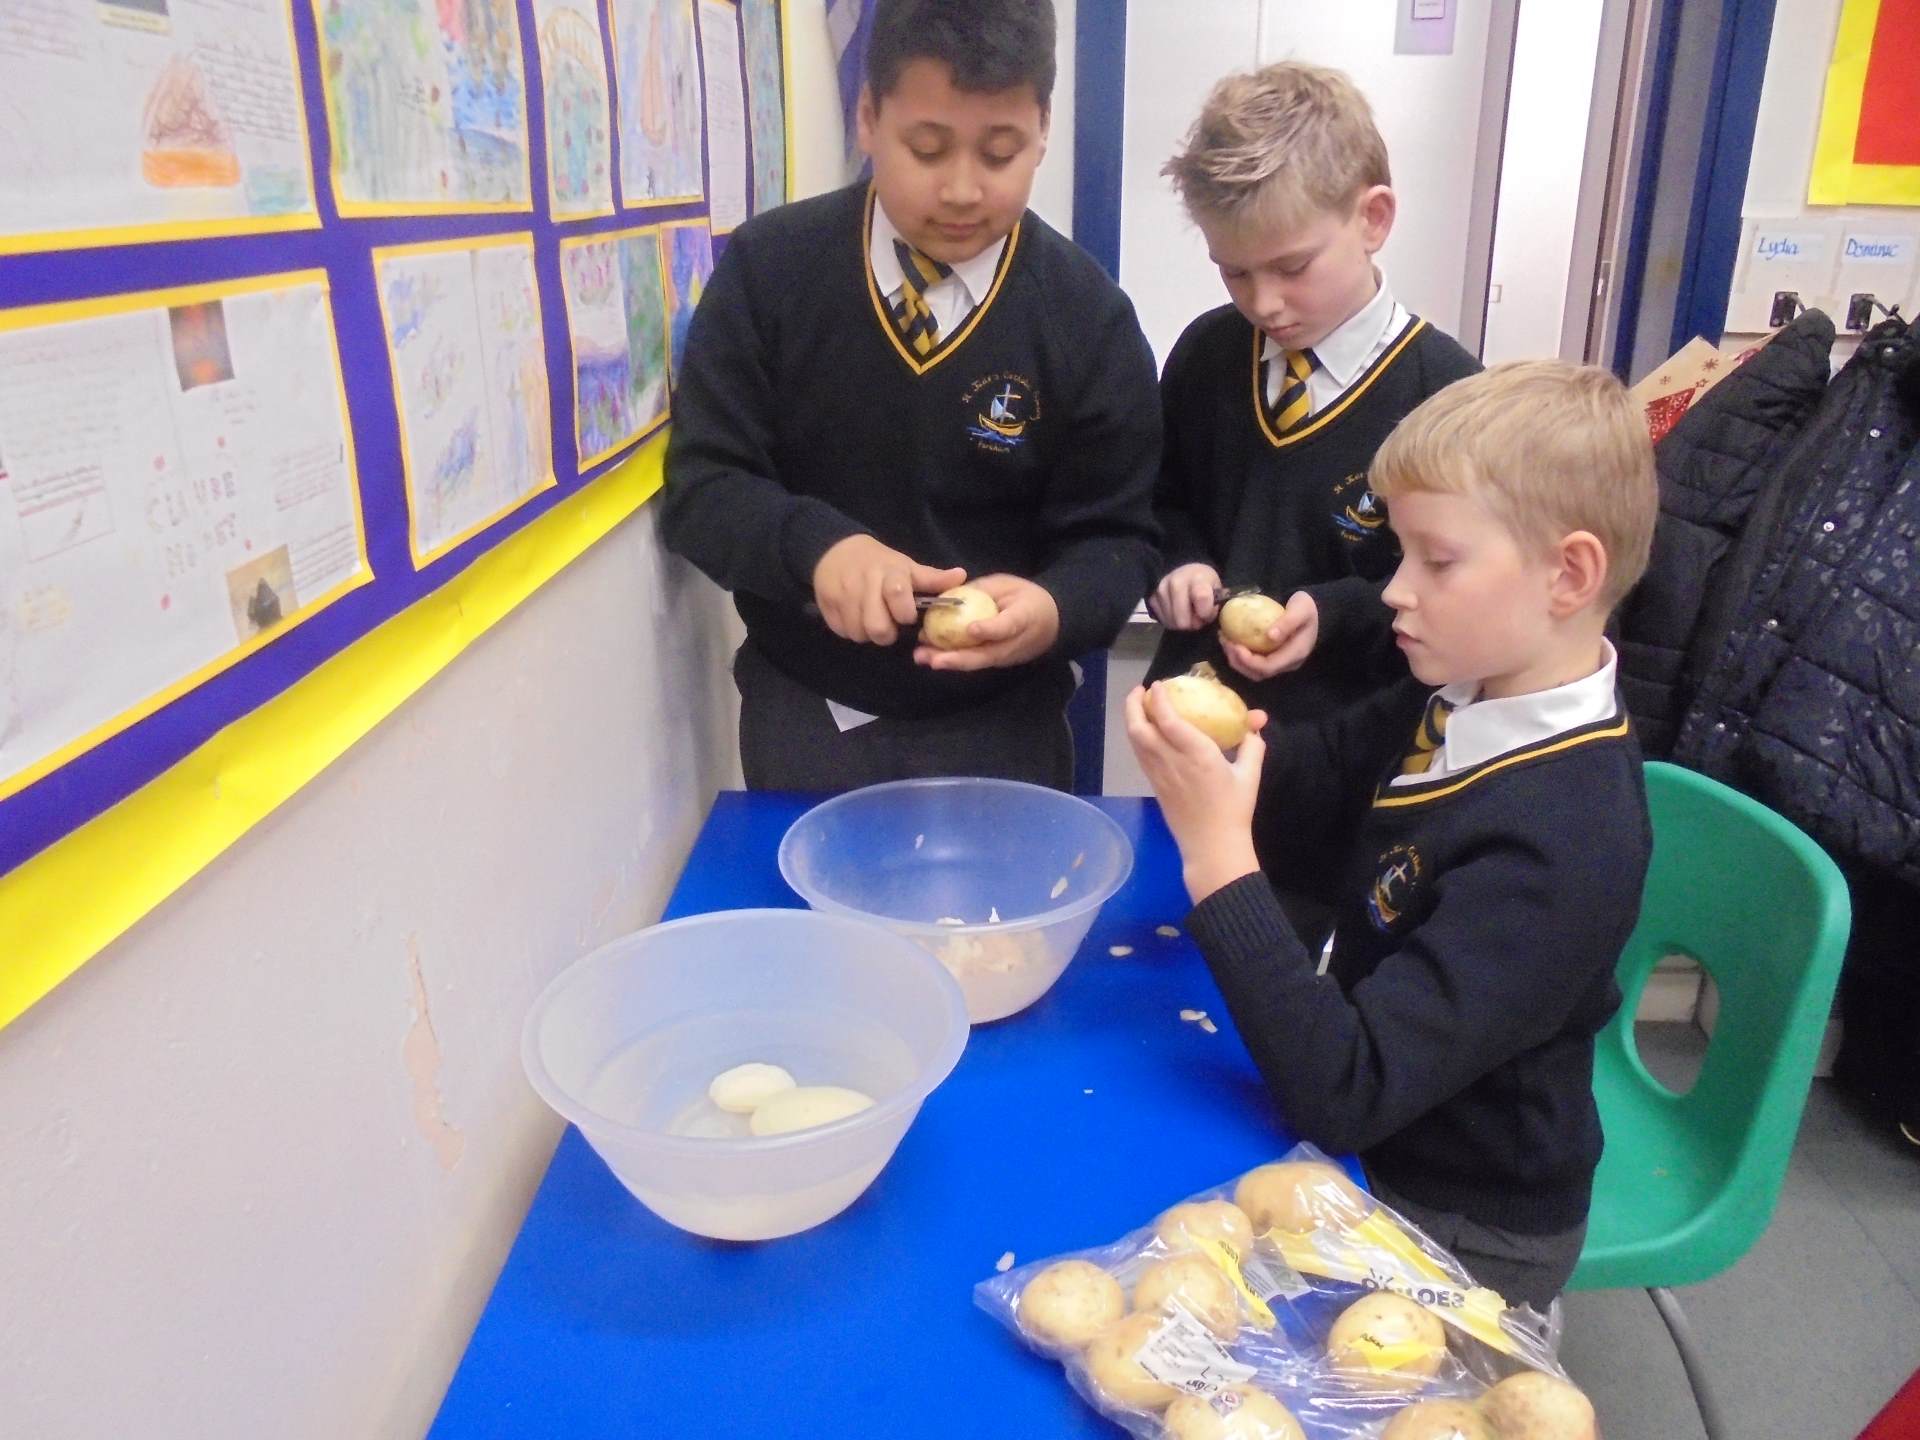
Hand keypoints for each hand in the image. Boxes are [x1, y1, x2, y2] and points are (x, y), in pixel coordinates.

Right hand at [812, 534, 965, 644]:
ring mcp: (843, 595)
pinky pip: (842, 631)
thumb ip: (932, 578)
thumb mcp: (906, 566)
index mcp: (889, 573)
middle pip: (877, 627)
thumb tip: (962, 576)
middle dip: (886, 633)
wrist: (836, 550)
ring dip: (867, 633)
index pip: (898, 594)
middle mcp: (864, 584)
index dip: (905, 613)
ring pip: (859, 633)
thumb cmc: (879, 563)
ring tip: (871, 619)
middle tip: (888, 625)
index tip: (907, 615)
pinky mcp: (826, 604)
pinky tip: (855, 616)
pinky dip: (851, 630)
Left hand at [912, 573, 1059, 669]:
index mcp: (1025, 616)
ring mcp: (1007, 656)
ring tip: (922, 657)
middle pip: (988, 654)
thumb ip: (982, 590)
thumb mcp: (1007, 584)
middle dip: (959, 658)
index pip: (1008, 625)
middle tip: (933, 658)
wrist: (1051, 621)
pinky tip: (928, 654)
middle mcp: (1016, 642)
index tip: (971, 629)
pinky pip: (974, 661)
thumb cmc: (1026, 598)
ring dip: (950, 662)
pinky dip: (952, 659)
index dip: (990, 629)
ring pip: (978, 662)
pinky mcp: (997, 661)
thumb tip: (950, 593)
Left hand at [1124, 684, 1267, 902]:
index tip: (1158, 684)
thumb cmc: (1234, 811)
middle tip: (1140, 690)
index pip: (1169, 721)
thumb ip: (1252, 746)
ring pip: (1136, 742)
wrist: (1212, 846)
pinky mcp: (1155, 787)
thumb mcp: (1249, 776)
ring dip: (1133, 720)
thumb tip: (1255, 724)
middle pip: (1141, 728)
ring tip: (1138, 706)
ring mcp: (1159, 775)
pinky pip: (1141, 756)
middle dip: (1134, 706)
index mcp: (1198, 756)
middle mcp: (1173, 762)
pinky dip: (1138, 738)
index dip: (1159, 700)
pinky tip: (1145, 733)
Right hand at [1149, 563, 1222, 629]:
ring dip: (1182, 622)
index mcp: (1197, 578)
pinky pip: (1163, 621)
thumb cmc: (1204, 583)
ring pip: (1173, 624)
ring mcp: (1160, 591)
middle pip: (1183, 621)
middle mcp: (1175, 582)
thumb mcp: (1218, 589)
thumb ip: (1215, 605)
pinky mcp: (1151, 598)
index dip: (1206, 613)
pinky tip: (1177, 612)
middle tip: (1197, 616)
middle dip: (1193, 624)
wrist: (1185, 571)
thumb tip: (1204, 618)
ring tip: (1188, 612)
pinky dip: (1172, 620)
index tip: (1208, 613)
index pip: (1201, 599)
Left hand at [1222, 590, 1317, 680]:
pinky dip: (1241, 655)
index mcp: (1295, 654)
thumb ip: (1287, 623)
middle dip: (1237, 661)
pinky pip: (1255, 663)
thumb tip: (1269, 636)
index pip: (1267, 667)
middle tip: (1225, 642)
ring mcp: (1281, 662)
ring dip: (1236, 659)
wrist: (1319, 611)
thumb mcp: (1301, 610)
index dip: (1248, 660)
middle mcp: (1287, 664)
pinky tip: (1232, 641)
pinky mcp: (1274, 657)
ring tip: (1225, 641)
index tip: (1234, 645)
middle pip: (1258, 673)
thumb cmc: (1308, 609)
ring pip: (1254, 671)